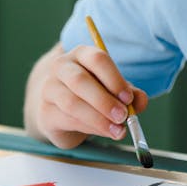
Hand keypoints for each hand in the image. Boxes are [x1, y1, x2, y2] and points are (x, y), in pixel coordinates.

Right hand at [24, 42, 148, 149]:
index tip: (129, 98)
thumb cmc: (92, 94)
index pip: (97, 59)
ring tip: (117, 130)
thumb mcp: (114, 91)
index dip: (114, 79)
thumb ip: (130, 95)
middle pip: (80, 80)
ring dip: (98, 118)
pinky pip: (67, 120)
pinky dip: (89, 128)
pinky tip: (104, 132)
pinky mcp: (45, 112)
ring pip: (72, 103)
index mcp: (82, 54)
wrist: (61, 109)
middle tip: (123, 117)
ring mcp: (50, 89)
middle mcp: (62, 67)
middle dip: (105, 101)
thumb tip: (141, 101)